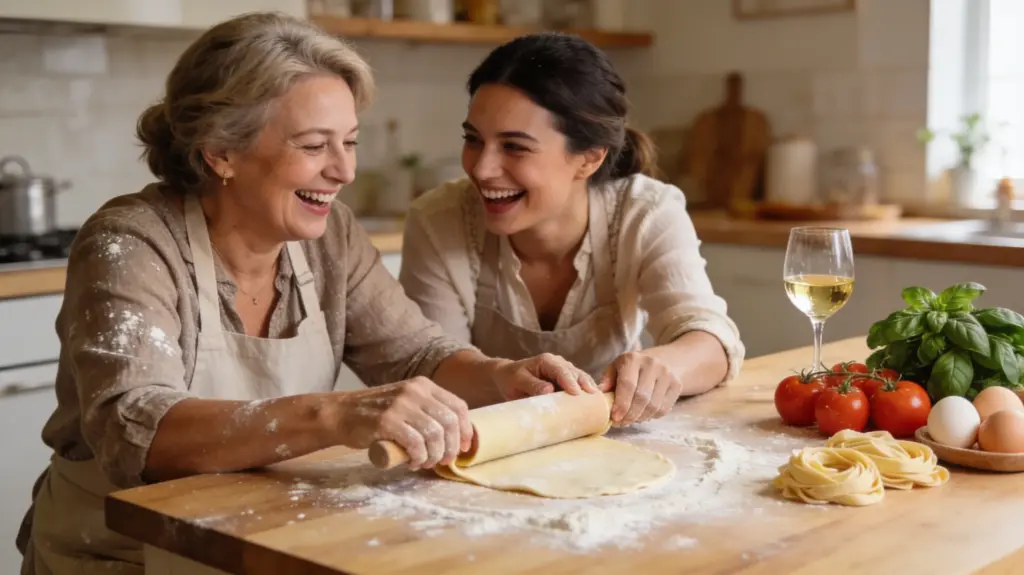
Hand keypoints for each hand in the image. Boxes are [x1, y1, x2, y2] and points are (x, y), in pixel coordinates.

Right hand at [337, 377, 472, 469]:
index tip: (463, 448)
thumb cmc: (376, 414)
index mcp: (424, 385)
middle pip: (450, 422)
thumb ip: (428, 412)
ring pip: (434, 434)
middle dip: (451, 447)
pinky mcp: (386, 421)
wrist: (340, 413)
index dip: (466, 430)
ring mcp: (400, 404)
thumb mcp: (406, 403)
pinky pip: (415, 443)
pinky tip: (412, 462)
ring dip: (434, 455)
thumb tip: (456, 436)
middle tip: (443, 461)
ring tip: (424, 463)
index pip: (458, 407)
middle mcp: (415, 391)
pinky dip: (418, 457)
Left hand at [491, 353, 598, 400]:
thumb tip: (549, 390)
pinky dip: (586, 390)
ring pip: (579, 377)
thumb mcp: (518, 382)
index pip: (560, 370)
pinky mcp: (566, 379)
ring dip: (588, 386)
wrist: (508, 377)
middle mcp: (557, 362)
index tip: (576, 392)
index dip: (569, 381)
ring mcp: (564, 370)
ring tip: (598, 398)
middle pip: (574, 372)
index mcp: (546, 361)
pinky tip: (594, 400)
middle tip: (593, 395)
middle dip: (584, 383)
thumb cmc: (511, 379)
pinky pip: (578, 383)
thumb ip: (532, 385)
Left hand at [598, 351, 681, 424]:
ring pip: (653, 406)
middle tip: (621, 423)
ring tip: (631, 419)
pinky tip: (643, 414)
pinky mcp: (677, 384)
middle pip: (641, 398)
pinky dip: (651, 416)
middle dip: (630, 415)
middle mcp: (652, 364)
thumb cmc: (632, 369)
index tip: (614, 418)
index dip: (621, 404)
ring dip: (640, 418)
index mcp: (633, 358)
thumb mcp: (616, 368)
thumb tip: (599, 393)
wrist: (663, 361)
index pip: (627, 385)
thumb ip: (607, 380)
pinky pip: (664, 409)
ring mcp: (667, 374)